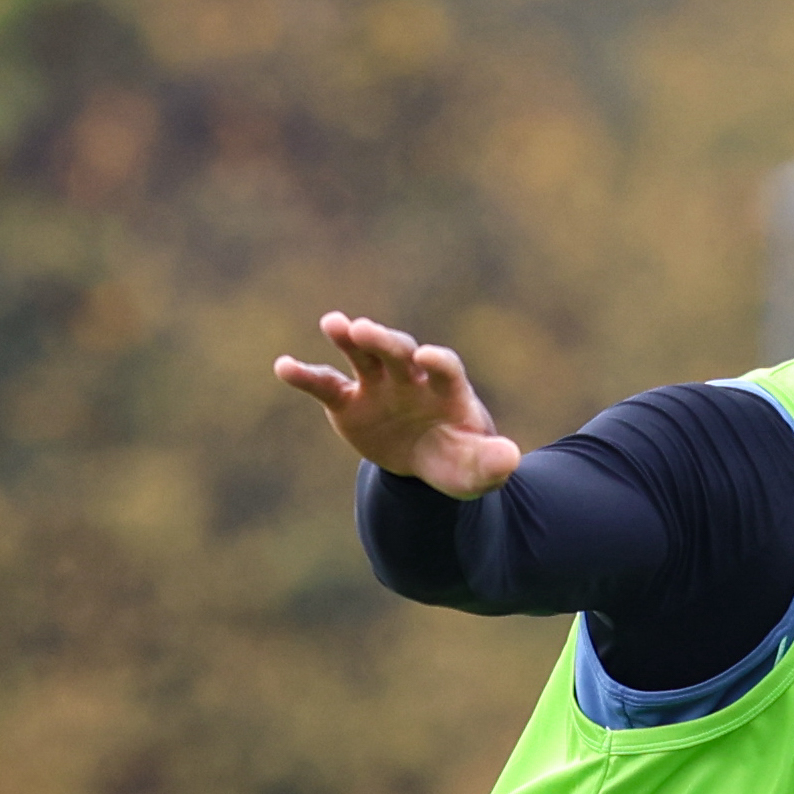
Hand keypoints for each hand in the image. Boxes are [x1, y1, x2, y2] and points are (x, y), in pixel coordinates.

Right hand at [270, 311, 520, 496]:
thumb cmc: (456, 459)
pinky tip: (283, 366)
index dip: (437, 362)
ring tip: (333, 323)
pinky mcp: (349, 400)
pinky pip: (325, 384)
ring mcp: (378, 384)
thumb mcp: (476, 470)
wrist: (425, 459)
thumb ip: (491, 463)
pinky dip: (305, 375)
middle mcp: (412, 377)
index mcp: (447, 390)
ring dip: (349, 338)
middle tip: (364, 329)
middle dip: (384, 341)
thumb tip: (510, 457)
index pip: (445, 368)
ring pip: (362, 355)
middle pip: (399, 351)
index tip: (428, 357)